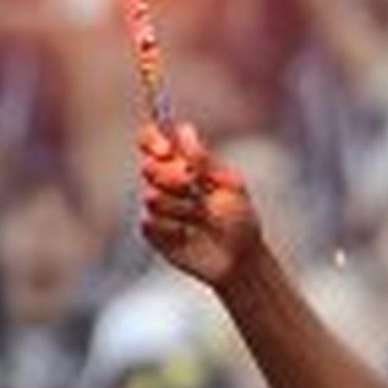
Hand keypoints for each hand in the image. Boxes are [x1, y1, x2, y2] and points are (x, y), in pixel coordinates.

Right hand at [140, 120, 260, 286]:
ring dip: (181, 208)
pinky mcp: (152, 233)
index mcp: (182, 164)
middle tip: (195, 189)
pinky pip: (150, 222)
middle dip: (173, 177)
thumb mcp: (230, 184)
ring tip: (200, 219)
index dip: (152, 140)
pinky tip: (188, 235)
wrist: (239, 258)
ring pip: (151, 196)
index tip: (167, 151)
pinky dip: (173, 228)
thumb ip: (204, 160)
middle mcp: (165, 183)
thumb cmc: (239, 218)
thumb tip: (184, 129)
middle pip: (148, 166)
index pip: (151, 140)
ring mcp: (157, 208)